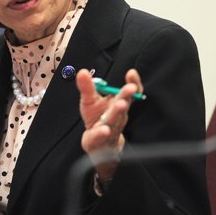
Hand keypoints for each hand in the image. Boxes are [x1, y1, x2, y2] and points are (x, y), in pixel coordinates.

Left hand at [77, 68, 142, 182]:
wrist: (96, 142)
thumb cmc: (96, 118)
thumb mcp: (90, 100)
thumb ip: (87, 87)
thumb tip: (82, 71)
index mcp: (117, 104)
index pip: (129, 94)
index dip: (133, 84)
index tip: (131, 73)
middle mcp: (117, 116)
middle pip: (123, 105)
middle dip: (126, 96)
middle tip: (130, 88)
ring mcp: (110, 128)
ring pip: (114, 121)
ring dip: (117, 112)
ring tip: (121, 105)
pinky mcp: (100, 141)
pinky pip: (102, 137)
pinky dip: (102, 133)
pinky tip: (103, 130)